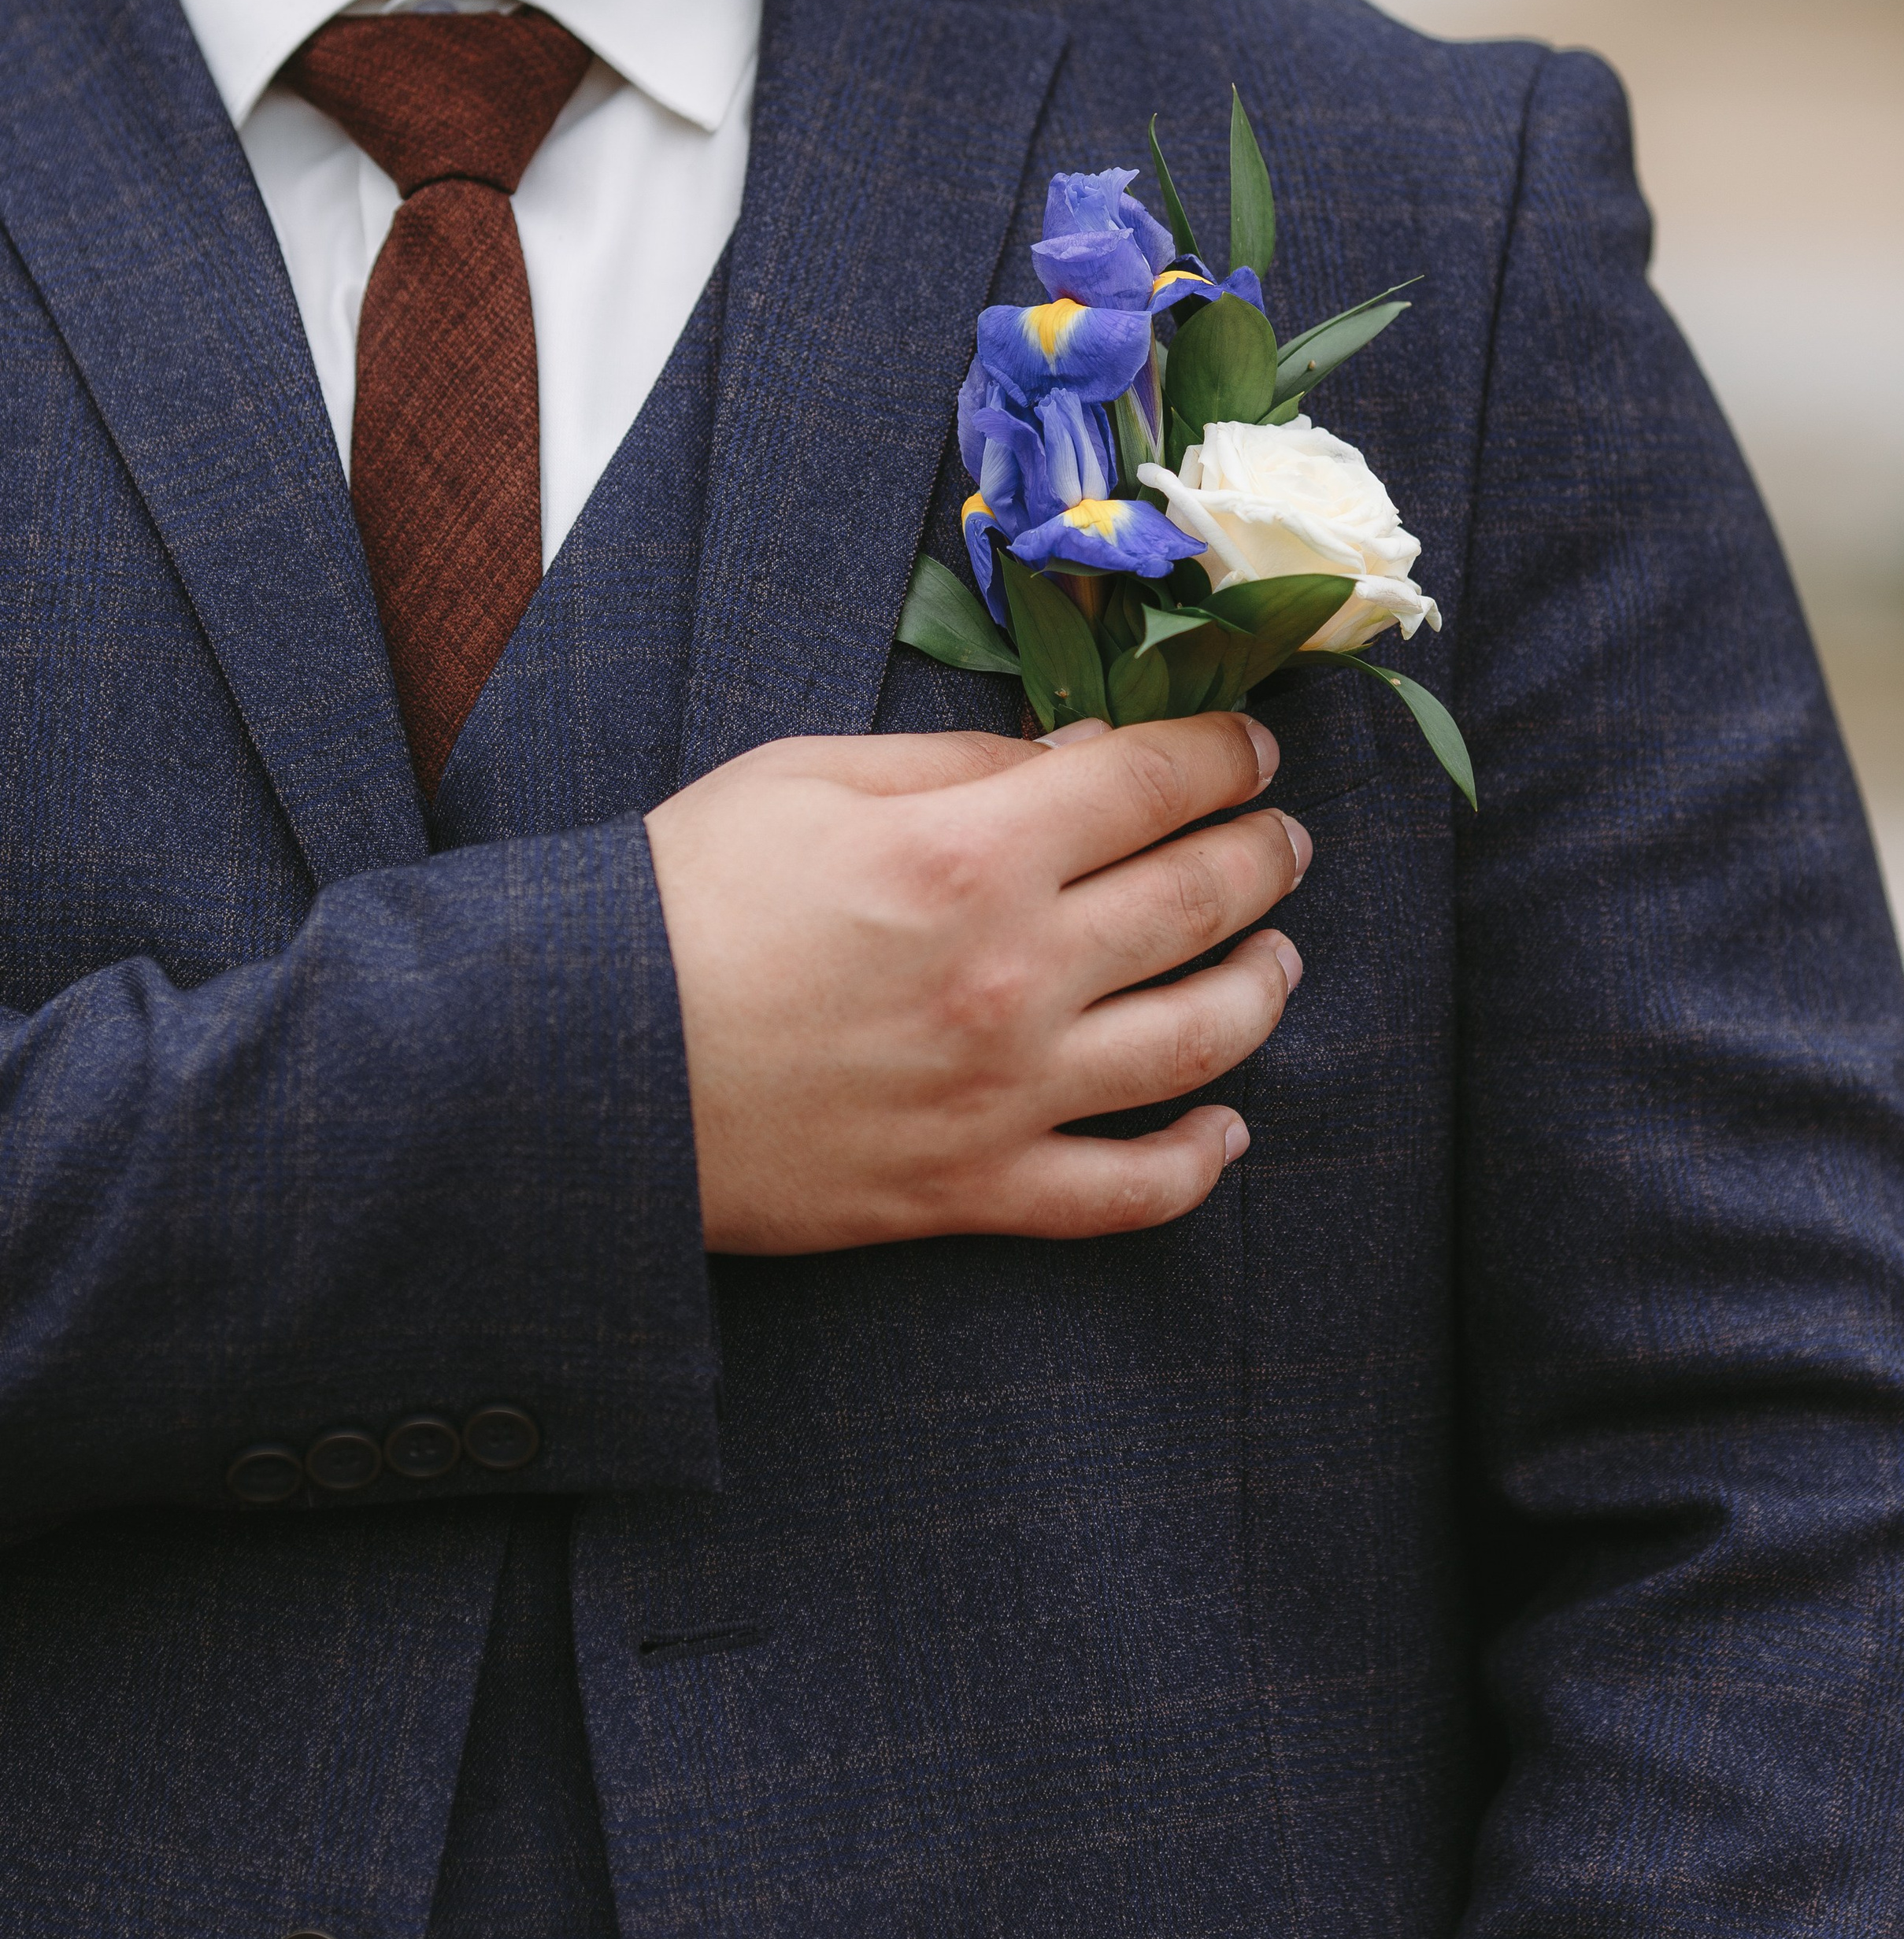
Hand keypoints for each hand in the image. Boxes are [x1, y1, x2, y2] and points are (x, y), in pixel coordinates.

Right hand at [646, 714, 1309, 1254]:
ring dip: (1263, 987)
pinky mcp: (972, 1188)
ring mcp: (1005, 1092)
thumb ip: (963, 761)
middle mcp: (1015, 973)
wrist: (585, 1065)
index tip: (1250, 747)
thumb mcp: (810, 777)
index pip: (1154, 784)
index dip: (1222, 754)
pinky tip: (1226, 1127)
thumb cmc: (683, 900)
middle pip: (1199, 900)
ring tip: (1279, 957)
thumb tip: (1086, 758)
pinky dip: (1196, 1161)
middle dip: (1263, 855)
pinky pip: (1126, 1192)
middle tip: (1282, 838)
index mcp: (972, 852)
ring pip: (1200, 1039)